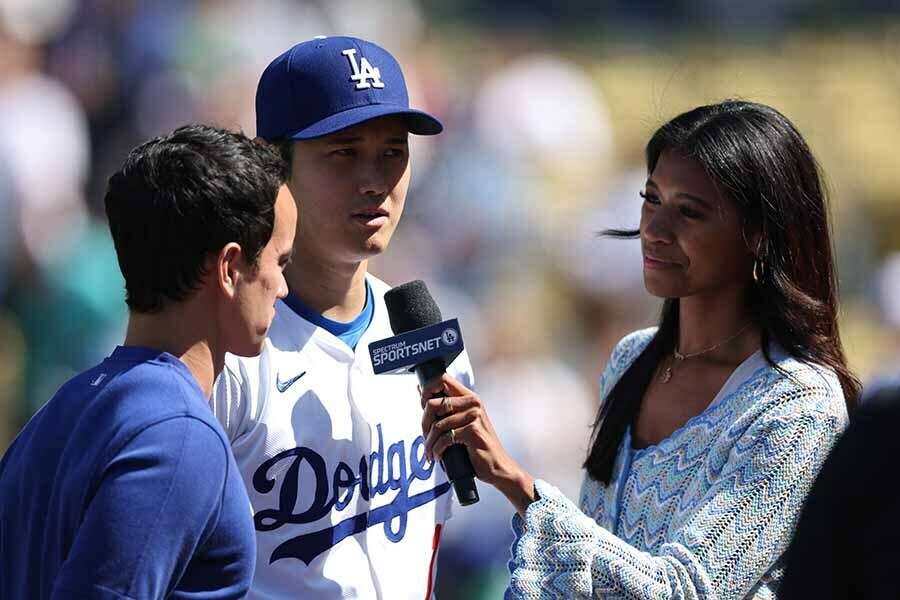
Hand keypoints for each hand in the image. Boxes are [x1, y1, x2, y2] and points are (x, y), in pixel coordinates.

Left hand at [420, 373, 535, 514]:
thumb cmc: (478, 445)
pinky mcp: (472, 431)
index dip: (426, 391)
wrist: (497, 465)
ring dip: (429, 443)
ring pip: (437, 425)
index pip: (442, 380)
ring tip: (431, 451)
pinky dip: (437, 450)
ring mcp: (474, 416)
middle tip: (425, 437)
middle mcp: (472, 403)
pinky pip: (444, 438)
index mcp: (469, 397)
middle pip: (433, 403)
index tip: (422, 407)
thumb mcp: (462, 421)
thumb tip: (420, 389)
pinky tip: (439, 456)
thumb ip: (444, 407)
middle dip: (423, 424)